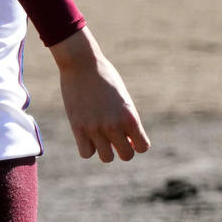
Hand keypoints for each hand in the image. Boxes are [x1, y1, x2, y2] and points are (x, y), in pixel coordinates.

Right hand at [50, 27, 150, 162]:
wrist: (82, 63)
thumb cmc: (105, 76)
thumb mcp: (122, 98)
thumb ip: (126, 120)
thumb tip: (127, 142)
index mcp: (130, 116)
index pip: (143, 147)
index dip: (137, 143)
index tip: (130, 136)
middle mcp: (115, 125)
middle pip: (126, 156)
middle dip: (122, 148)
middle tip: (115, 137)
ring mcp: (95, 128)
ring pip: (106, 158)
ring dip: (105, 149)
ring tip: (100, 135)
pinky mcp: (78, 128)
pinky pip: (86, 153)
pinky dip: (87, 147)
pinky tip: (86, 135)